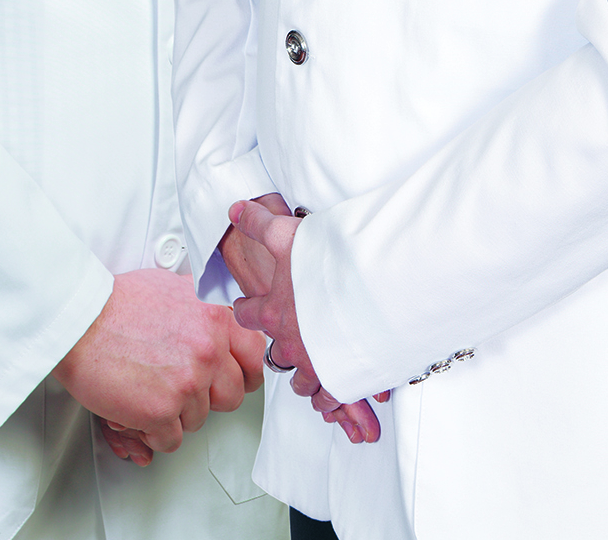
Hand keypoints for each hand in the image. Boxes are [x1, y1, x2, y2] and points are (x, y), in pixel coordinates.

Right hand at [55, 268, 264, 457]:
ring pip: (199, 420)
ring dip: (176, 413)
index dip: (244, 372)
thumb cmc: (117, 303)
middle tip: (182, 388)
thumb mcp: (176, 288)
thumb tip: (220, 327)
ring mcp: (187, 382)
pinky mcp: (162, 411)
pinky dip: (154, 431)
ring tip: (150, 390)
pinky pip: (171, 440)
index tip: (232, 377)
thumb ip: (204, 310)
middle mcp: (207, 348)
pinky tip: (139, 409)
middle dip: (207, 397)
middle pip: (231, 396)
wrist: (80, 321)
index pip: (255, 356)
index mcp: (215, 316)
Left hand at [227, 198, 383, 445]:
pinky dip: (332, 397)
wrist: (373, 290)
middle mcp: (290, 343)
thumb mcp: (287, 235)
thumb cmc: (328, 264)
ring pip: (301, 382)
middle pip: (275, 355)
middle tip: (287, 341)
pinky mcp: (342, 380)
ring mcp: (316, 365)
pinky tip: (336, 392)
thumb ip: (258, 223)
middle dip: (280, 348)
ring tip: (310, 369)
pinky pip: (330, 399)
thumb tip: (235, 209)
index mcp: (272, 311)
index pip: (246, 314)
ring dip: (304, 375)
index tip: (247, 307)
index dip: (246, 308)